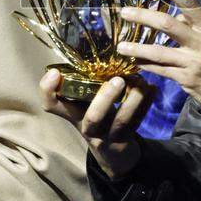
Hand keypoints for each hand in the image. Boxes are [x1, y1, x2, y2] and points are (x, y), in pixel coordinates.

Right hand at [39, 70, 154, 178]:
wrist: (113, 154)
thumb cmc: (98, 117)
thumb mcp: (86, 102)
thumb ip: (85, 81)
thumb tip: (91, 46)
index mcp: (73, 113)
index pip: (51, 105)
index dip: (47, 90)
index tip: (54, 72)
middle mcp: (87, 126)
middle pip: (93, 117)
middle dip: (106, 98)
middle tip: (118, 80)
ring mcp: (107, 137)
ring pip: (122, 121)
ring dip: (134, 100)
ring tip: (141, 83)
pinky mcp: (125, 141)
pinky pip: (138, 123)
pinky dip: (146, 103)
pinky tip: (152, 88)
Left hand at [117, 0, 200, 121]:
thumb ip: (192, 26)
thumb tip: (169, 13)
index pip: (188, 2)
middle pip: (167, 25)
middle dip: (143, 17)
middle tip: (124, 12)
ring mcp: (193, 62)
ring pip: (158, 52)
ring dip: (136, 48)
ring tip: (120, 46)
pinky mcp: (187, 80)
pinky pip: (161, 70)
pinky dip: (146, 65)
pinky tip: (135, 63)